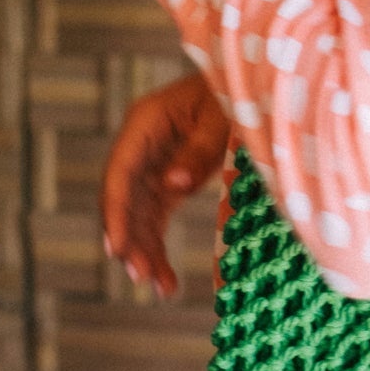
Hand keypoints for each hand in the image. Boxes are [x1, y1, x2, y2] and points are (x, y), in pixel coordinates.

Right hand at [101, 73, 231, 295]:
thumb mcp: (222, 116)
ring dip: (146, 251)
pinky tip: (167, 279)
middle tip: (142, 277)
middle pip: (124, 199)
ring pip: (138, 215)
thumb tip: (172, 186)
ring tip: (160, 288)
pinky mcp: (169, 179)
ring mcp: (153, 163)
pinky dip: (160, 245)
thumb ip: (199, 150)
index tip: (116, 249)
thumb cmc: (237, 92)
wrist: (254, 82)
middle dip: (130, 240)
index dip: (114, 212)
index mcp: (145, 122)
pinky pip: (156, 217)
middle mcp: (141, 144)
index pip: (119, 172)